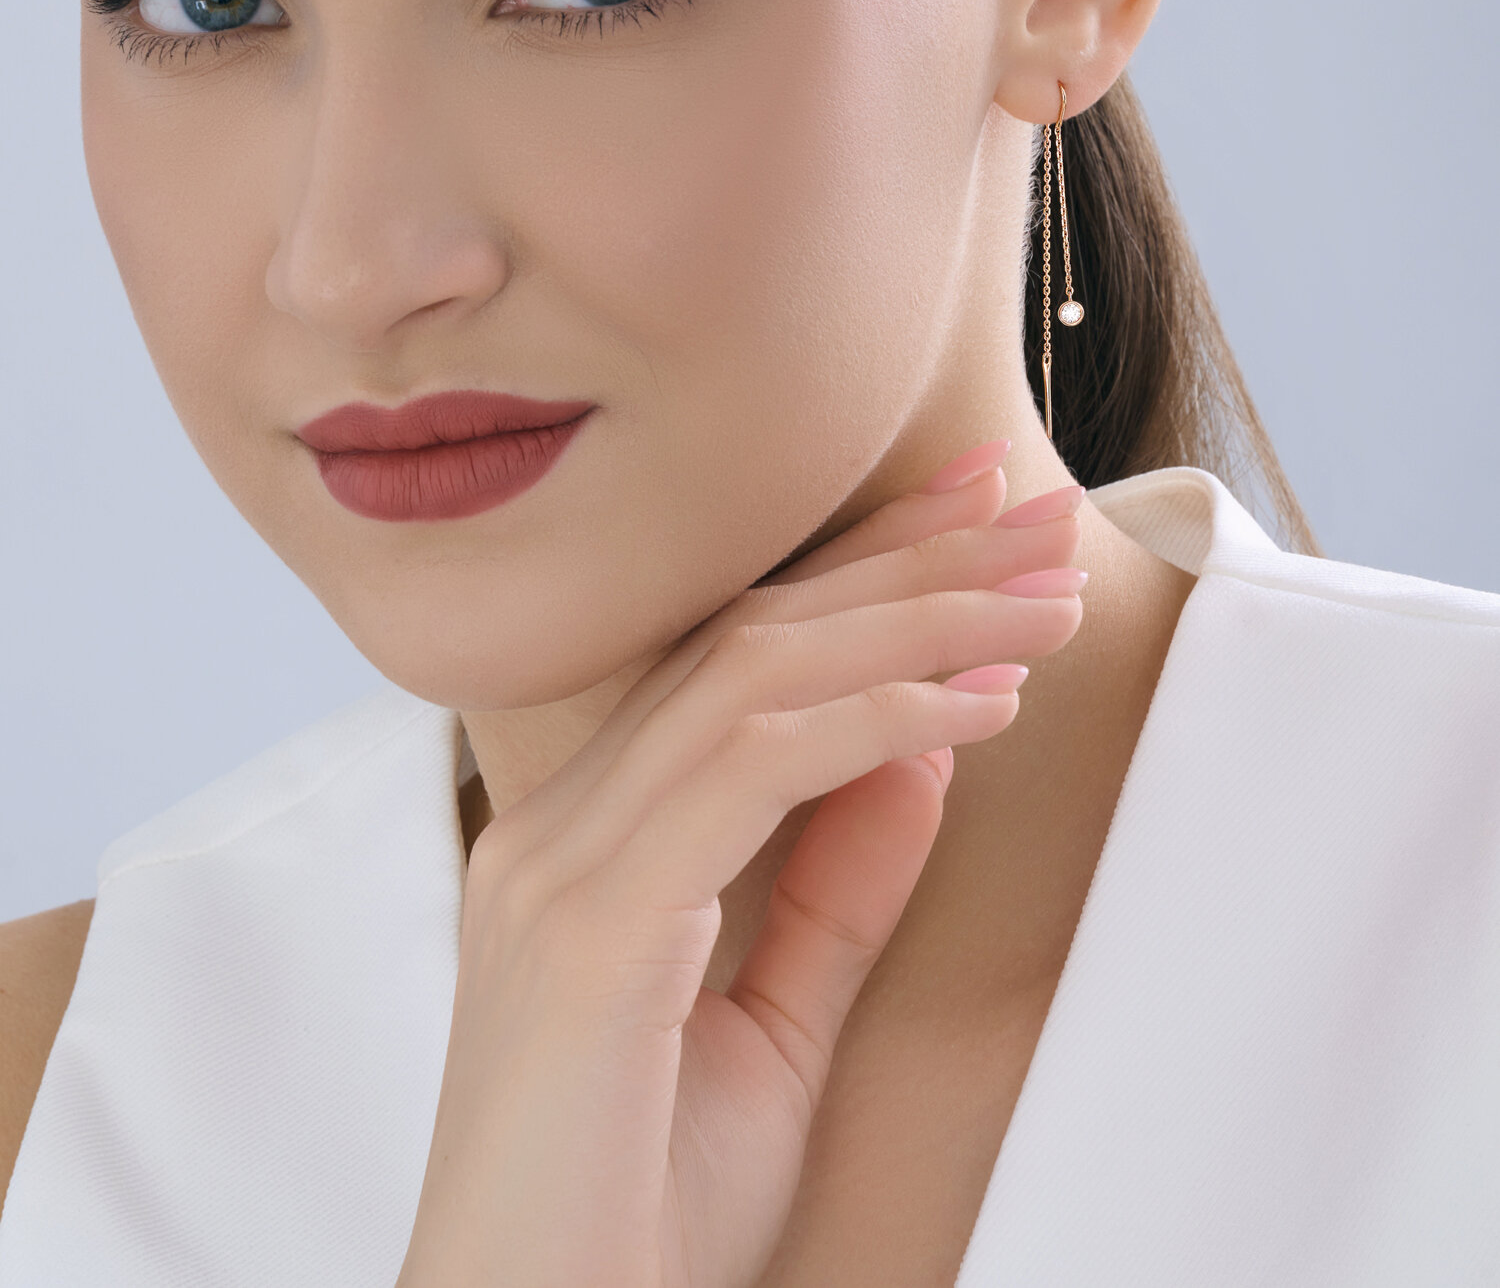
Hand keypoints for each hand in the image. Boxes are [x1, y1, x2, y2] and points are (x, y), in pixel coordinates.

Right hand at [396, 452, 1085, 1287]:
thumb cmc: (642, 1209)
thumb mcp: (778, 1028)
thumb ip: (836, 886)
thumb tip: (920, 754)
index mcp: (592, 837)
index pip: (735, 658)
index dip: (862, 574)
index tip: (972, 519)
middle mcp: (562, 823)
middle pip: (750, 634)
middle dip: (905, 561)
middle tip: (1026, 507)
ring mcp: (561, 864)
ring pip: (752, 674)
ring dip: (914, 618)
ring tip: (1044, 594)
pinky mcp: (586, 926)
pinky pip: (748, 769)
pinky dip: (873, 720)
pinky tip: (981, 704)